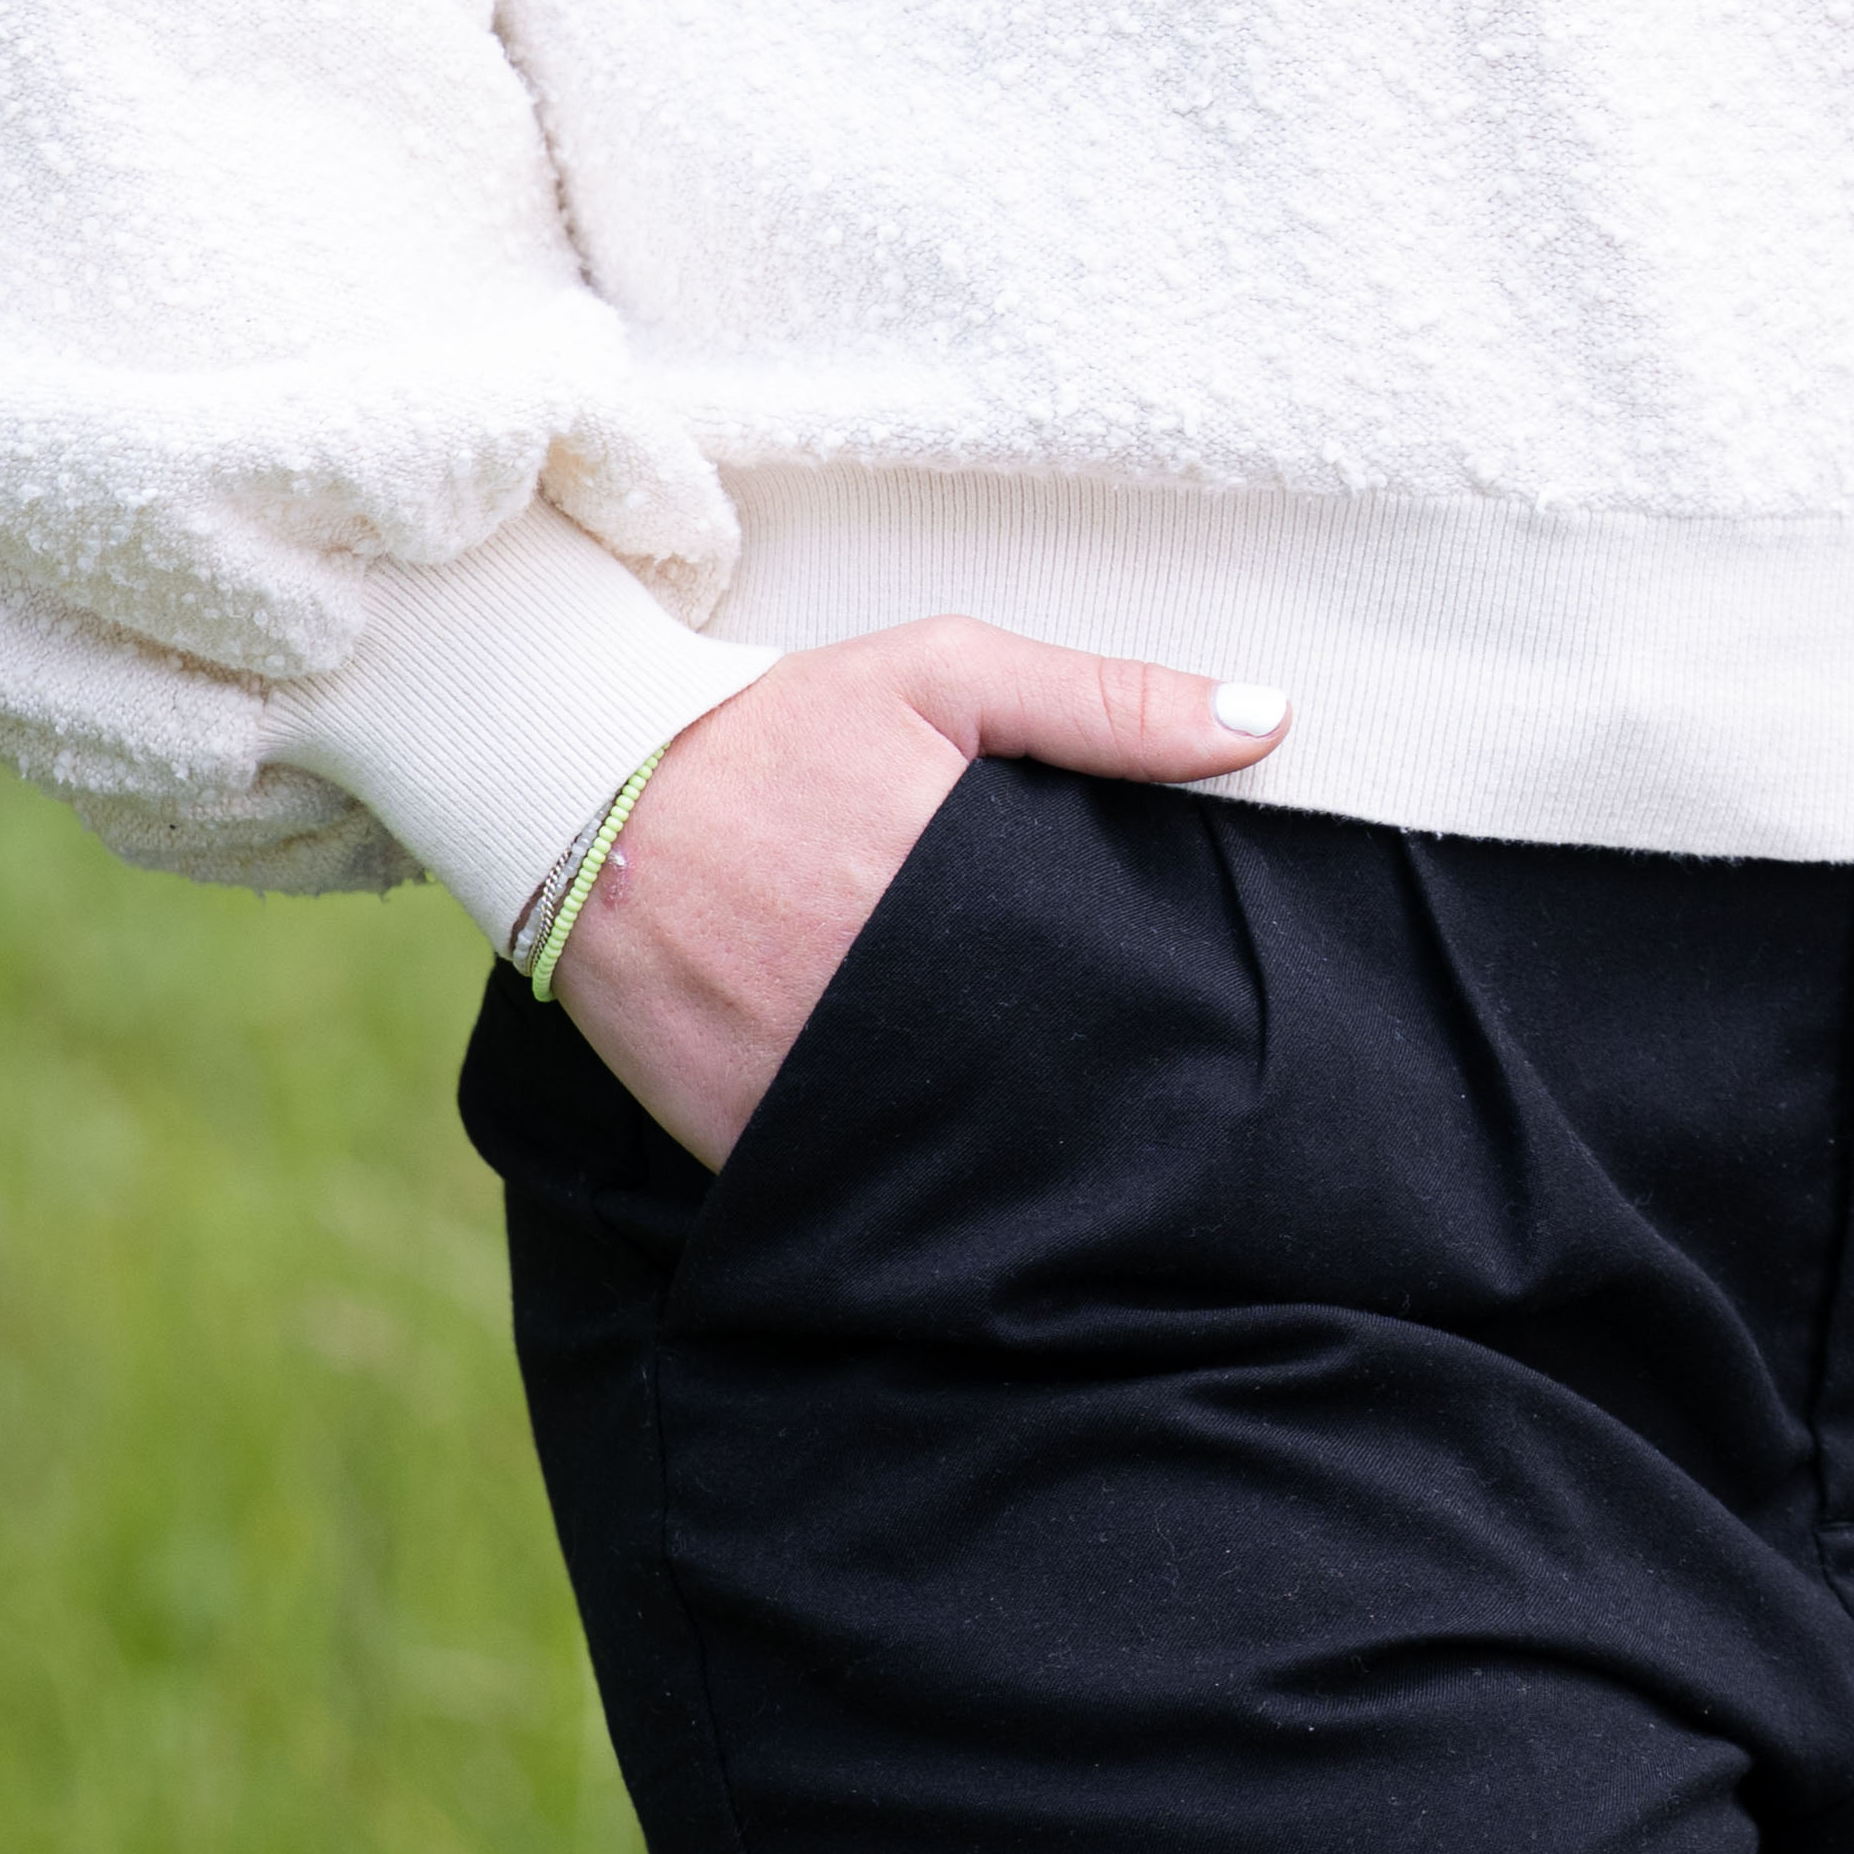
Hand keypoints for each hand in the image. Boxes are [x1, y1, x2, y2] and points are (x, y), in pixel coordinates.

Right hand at [547, 618, 1288, 1170]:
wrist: (582, 796)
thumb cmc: (778, 726)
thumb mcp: (943, 672)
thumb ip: (1106, 700)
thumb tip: (1271, 723)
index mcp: (951, 880)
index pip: (1102, 980)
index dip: (1155, 1005)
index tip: (1190, 1010)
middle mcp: (887, 994)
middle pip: (1045, 1075)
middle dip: (1089, 1074)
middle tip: (1115, 1061)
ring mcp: (812, 1081)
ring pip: (963, 1144)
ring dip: (1005, 1130)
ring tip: (1035, 1104)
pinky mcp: (751, 1143)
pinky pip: (858, 1181)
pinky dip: (901, 1169)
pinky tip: (931, 1136)